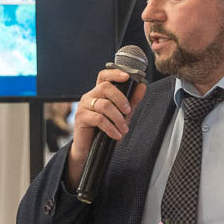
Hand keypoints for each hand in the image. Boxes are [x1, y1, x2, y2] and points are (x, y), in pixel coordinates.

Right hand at [65, 67, 146, 188]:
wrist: (90, 149)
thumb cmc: (105, 130)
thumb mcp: (122, 114)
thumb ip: (132, 100)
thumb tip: (142, 86)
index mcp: (99, 92)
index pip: (104, 76)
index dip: (114, 73)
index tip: (126, 76)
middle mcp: (90, 96)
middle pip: (106, 87)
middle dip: (121, 99)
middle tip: (128, 111)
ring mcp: (83, 106)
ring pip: (104, 105)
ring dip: (118, 118)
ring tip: (123, 129)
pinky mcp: (80, 118)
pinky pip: (99, 119)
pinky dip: (111, 128)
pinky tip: (116, 135)